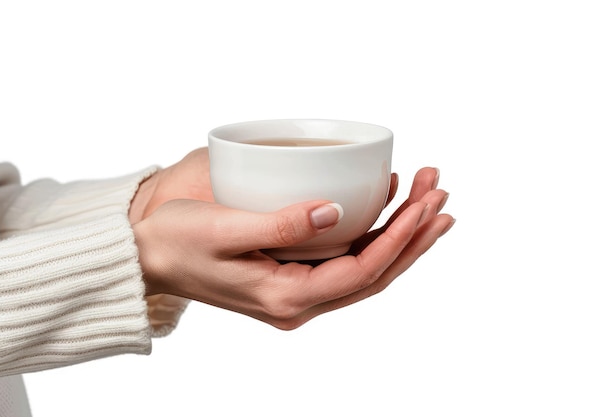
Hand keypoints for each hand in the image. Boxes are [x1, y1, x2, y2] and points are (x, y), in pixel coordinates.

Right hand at [131, 148, 453, 329]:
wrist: (149, 258)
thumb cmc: (177, 243)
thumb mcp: (223, 230)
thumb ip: (278, 224)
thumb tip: (334, 210)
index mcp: (286, 297)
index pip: (361, 270)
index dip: (399, 237)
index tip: (424, 202)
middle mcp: (299, 302)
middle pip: (374, 272)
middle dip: (412, 233)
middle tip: (439, 193)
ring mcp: (297, 292)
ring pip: (365, 267)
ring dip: (400, 234)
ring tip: (429, 199)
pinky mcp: (292, 276)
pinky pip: (344, 259)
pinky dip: (373, 234)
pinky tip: (388, 208)